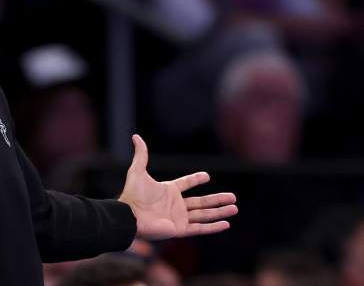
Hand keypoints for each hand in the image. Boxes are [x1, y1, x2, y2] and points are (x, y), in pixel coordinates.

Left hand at [118, 135, 236, 239]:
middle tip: (233, 197)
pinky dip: (213, 227)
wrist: (129, 215)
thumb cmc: (133, 194)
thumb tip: (135, 136)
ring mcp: (178, 218)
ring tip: (235, 208)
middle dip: (217, 199)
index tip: (207, 176)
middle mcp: (175, 205)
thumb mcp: (138, 171)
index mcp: (168, 191)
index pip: (185, 184)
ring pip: (204, 215)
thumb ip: (141, 154)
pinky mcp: (180, 229)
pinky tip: (226, 224)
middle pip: (201, 202)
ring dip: (220, 212)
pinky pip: (200, 228)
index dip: (195, 179)